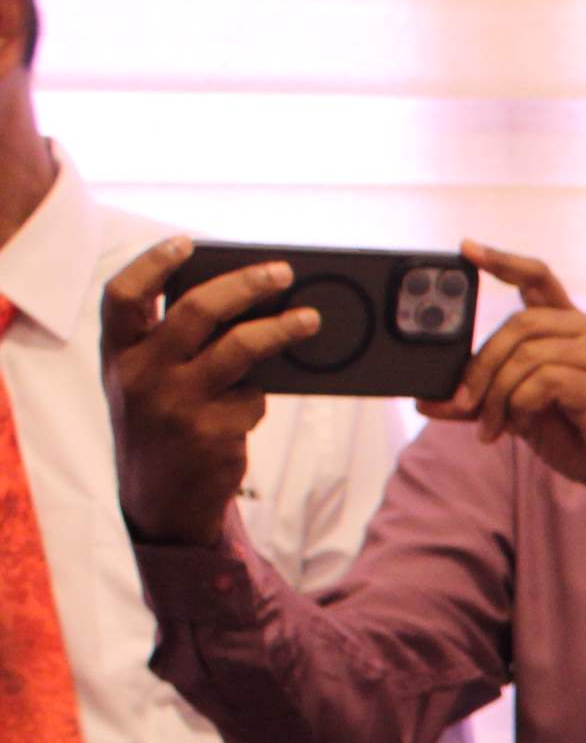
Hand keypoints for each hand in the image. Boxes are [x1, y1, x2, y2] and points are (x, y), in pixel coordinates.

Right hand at [102, 240, 314, 545]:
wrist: (158, 501)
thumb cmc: (158, 424)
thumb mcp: (144, 382)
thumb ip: (170, 345)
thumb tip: (242, 302)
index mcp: (117, 353)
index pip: (123, 295)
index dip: (153, 263)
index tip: (187, 242)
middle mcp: (142, 374)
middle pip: (198, 311)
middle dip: (246, 285)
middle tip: (281, 273)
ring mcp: (178, 404)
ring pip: (240, 349)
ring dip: (281, 329)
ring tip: (310, 319)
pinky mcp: (212, 432)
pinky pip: (253, 398)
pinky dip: (259, 395)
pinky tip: (252, 402)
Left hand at [421, 244, 585, 527]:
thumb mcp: (522, 414)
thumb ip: (481, 400)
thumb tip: (425, 401)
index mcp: (575, 330)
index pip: (539, 279)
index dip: (502, 261)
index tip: (466, 248)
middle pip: (520, 323)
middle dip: (482, 365)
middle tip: (463, 402)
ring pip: (527, 355)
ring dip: (498, 394)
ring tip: (492, 427)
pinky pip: (545, 380)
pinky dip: (522, 404)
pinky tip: (522, 427)